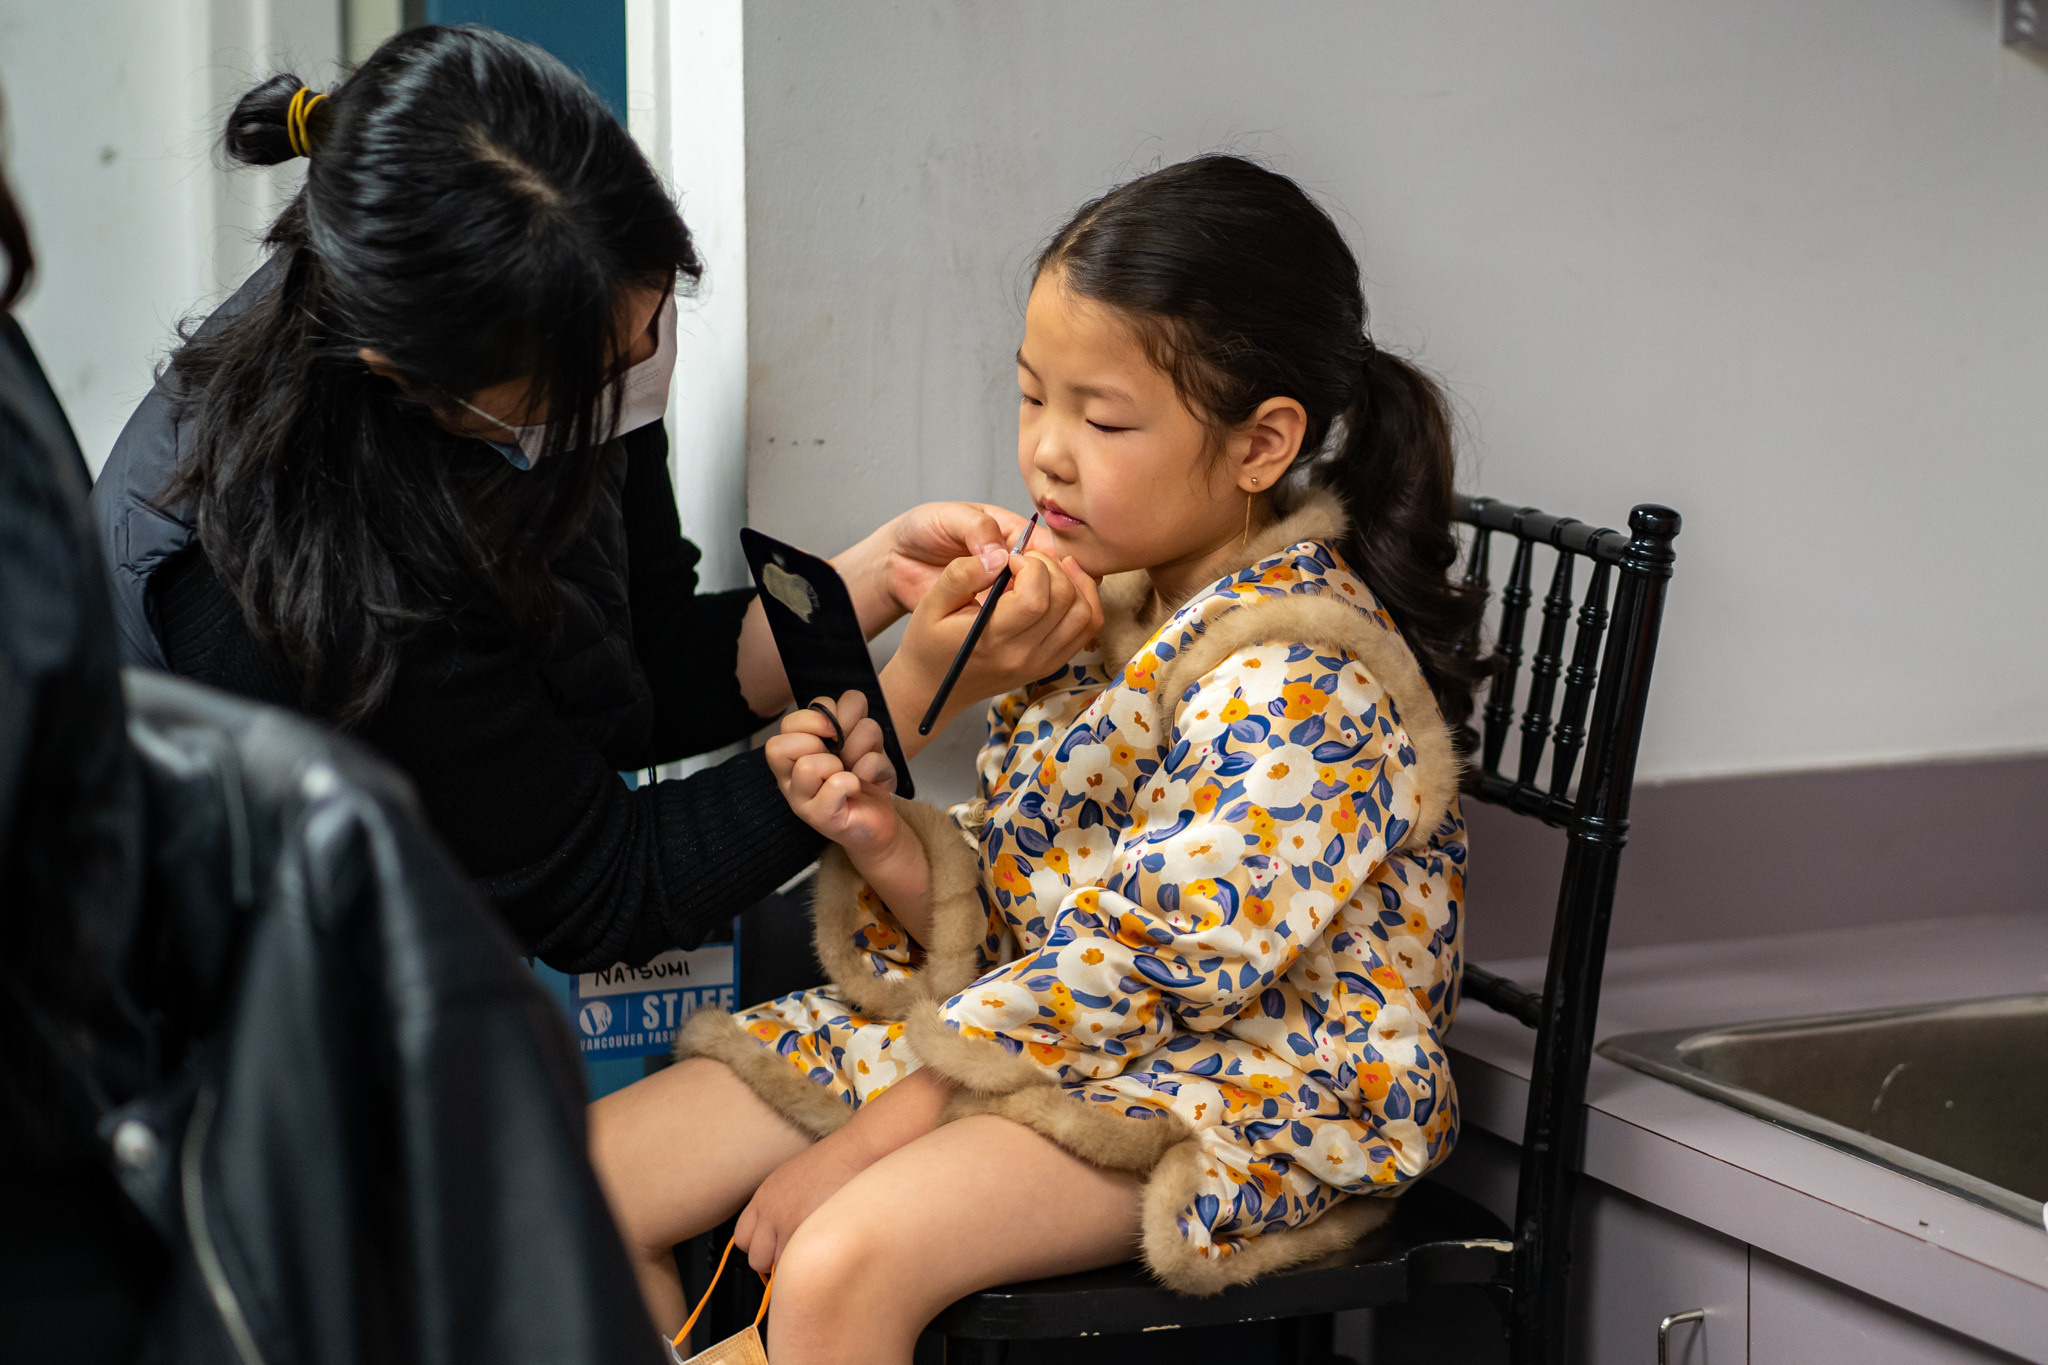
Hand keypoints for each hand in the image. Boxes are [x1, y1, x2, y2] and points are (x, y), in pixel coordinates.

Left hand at [733, 1127, 876, 1274]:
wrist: (857, 1151)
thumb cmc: (835, 1165)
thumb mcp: (794, 1178)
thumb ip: (780, 1205)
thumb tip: (778, 1235)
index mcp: (764, 1196)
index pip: (743, 1238)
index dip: (761, 1247)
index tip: (777, 1248)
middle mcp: (770, 1210)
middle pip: (756, 1258)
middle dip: (775, 1263)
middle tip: (799, 1255)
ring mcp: (787, 1222)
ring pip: (779, 1267)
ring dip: (795, 1266)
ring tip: (817, 1252)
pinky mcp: (807, 1231)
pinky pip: (800, 1265)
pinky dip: (811, 1265)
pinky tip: (827, 1251)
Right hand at [763, 690, 900, 850]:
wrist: (880, 820)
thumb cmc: (864, 774)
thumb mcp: (857, 734)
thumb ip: (846, 714)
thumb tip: (838, 719)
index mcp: (794, 754)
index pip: (787, 724)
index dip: (816, 717)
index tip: (838, 729)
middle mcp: (790, 778)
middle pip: (784, 744)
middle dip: (828, 741)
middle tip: (846, 755)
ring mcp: (802, 801)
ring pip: (808, 765)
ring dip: (846, 762)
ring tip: (855, 772)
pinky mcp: (822, 819)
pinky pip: (836, 785)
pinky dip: (858, 779)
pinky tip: (860, 786)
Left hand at [838, 502, 1057, 626]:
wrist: (895, 562)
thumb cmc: (922, 530)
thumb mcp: (949, 517)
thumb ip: (976, 528)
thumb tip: (1000, 555)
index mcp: (1015, 535)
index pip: (1052, 550)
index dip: (1049, 563)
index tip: (1028, 569)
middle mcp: (1019, 567)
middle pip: (1055, 583)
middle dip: (1039, 587)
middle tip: (1006, 588)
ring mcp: (1008, 596)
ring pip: (1041, 611)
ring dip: (1025, 612)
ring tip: (993, 605)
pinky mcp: (994, 620)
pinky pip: (1018, 630)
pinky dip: (1013, 631)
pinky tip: (995, 627)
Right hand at [886, 548, 1103, 738]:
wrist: (933, 689)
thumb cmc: (928, 644)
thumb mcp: (930, 604)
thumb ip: (962, 574)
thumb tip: (1000, 555)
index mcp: (994, 640)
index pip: (1036, 597)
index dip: (1030, 566)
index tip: (1011, 560)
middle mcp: (1024, 655)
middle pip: (1065, 600)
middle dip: (1051, 567)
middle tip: (1026, 562)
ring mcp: (1042, 663)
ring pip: (1085, 614)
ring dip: (1074, 582)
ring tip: (1047, 569)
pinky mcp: (1050, 664)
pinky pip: (1087, 629)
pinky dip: (1084, 602)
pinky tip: (1063, 586)